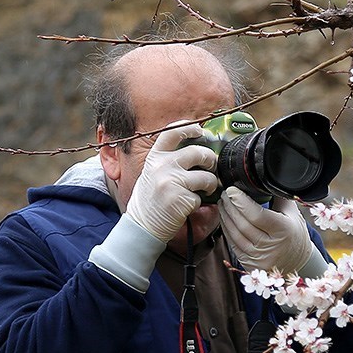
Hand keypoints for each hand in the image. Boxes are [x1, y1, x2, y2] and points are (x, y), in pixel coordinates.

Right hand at [126, 122, 217, 242]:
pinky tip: (189, 204)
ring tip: (204, 189)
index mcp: (155, 157)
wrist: (142, 225)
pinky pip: (201, 197)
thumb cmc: (150, 200)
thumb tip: (194, 150)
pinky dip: (199, 202)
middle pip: (198, 152)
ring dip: (210, 184)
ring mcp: (172, 182)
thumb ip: (168, 160)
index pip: (172, 131)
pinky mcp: (182, 198)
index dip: (189, 127)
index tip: (199, 130)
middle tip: (210, 166)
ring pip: (207, 176)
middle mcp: (163, 166)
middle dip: (210, 160)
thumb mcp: (152, 173)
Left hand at [218, 186, 313, 274]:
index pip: (256, 215)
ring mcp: (259, 257)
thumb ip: (279, 197)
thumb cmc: (295, 235)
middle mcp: (271, 246)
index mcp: (284, 230)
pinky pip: (233, 244)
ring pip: (234, 234)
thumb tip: (264, 178)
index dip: (240, 201)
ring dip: (225, 217)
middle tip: (225, 194)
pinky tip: (225, 219)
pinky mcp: (250, 265)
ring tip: (223, 204)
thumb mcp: (293, 214)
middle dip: (230, 206)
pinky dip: (227, 230)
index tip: (232, 190)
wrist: (298, 263)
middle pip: (242, 223)